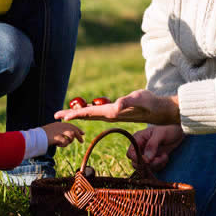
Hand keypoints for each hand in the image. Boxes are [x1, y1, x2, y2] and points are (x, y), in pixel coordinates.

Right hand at [42, 121, 84, 147]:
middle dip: (78, 136)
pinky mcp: (58, 137)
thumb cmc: (43, 135)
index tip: (82, 133)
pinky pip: (65, 142)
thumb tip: (66, 136)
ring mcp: (59, 131)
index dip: (77, 129)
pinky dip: (64, 145)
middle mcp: (60, 126)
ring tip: (65, 143)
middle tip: (82, 141)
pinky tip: (58, 145)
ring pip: (71, 135)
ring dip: (70, 141)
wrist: (36, 136)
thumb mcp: (52, 130)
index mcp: (59, 124)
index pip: (71, 126)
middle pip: (73, 130)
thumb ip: (59, 131)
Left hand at [54, 89, 180, 124]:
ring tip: (66, 114)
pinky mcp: (117, 113)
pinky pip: (98, 113)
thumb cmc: (149, 103)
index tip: (62, 116)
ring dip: (78, 114)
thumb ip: (128, 102)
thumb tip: (116, 106)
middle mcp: (110, 115)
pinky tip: (85, 110)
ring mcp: (113, 115)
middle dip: (72, 115)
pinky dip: (89, 112)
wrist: (159, 111)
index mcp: (112, 113)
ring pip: (92, 115)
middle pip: (87, 115)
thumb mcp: (139, 99)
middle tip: (56, 115)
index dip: (75, 114)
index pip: (90, 113)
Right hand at [127, 125, 183, 170]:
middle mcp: (140, 148)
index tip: (146, 160)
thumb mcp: (160, 134)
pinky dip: (161, 165)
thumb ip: (152, 145)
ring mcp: (147, 155)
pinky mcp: (154, 160)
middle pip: (136, 163)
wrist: (179, 132)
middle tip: (158, 158)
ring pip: (146, 167)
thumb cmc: (168, 130)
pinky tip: (165, 157)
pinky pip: (154, 168)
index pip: (130, 153)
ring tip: (165, 156)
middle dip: (148, 164)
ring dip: (157, 164)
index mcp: (138, 139)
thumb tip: (146, 159)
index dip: (136, 159)